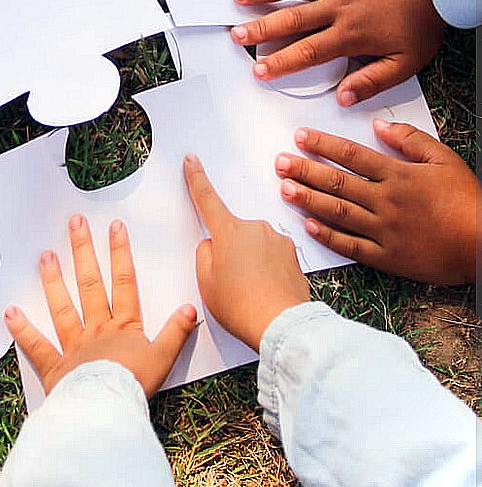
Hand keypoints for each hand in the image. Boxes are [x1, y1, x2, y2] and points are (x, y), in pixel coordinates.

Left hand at [4, 214, 197, 397]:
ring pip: (63, 307)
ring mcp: (74, 346)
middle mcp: (97, 330)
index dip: (120, 253)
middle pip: (90, 285)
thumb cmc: (135, 387)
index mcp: (124, 327)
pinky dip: (22, 330)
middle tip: (75, 223)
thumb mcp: (164, 359)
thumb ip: (176, 332)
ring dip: (53, 281)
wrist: (108, 410)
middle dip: (84, 252)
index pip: (124, 283)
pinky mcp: (56, 368)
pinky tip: (9, 312)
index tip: (114, 228)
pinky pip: (36, 346)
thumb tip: (189, 307)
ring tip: (45, 256)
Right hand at [184, 154, 309, 350]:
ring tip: (250, 292)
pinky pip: (272, 258)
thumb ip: (205, 254)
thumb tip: (214, 244)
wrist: (283, 326)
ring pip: (253, 246)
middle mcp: (255, 228)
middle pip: (232, 231)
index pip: (206, 198)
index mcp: (229, 231)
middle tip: (228, 281)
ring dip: (249, 262)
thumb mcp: (206, 281)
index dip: (196, 178)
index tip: (192, 160)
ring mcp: (277, 240)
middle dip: (228, 250)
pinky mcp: (294, 255)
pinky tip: (266, 291)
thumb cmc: (242, 306)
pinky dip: (267, 271)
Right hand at [231, 0, 444, 106]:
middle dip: (261, 29)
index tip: (259, 69)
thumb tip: (343, 98)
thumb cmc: (422, 24)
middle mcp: (338, 7)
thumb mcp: (405, 64)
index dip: (281, 62)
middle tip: (237, 36)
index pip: (308, 51)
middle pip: (292, 19)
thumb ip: (372, 82)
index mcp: (350, 34)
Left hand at [275, 122, 477, 285]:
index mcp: (398, 175)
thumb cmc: (468, 202)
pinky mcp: (387, 257)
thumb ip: (410, 140)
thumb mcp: (445, 160)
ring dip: (309, 199)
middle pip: (337, 182)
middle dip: (305, 170)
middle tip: (280, 163)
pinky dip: (328, 236)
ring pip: (338, 211)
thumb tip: (379, 126)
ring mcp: (384, 230)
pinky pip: (351, 246)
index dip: (323, 144)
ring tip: (284, 189)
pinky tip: (308, 226)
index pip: (352, 155)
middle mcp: (386, 201)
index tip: (300, 137)